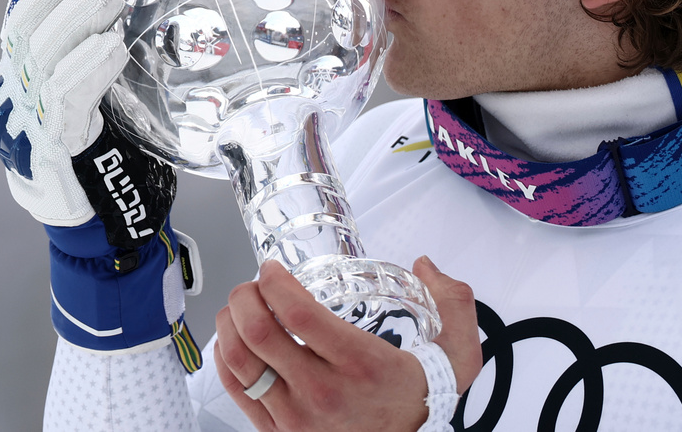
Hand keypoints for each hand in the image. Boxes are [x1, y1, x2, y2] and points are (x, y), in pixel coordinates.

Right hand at [0, 0, 201, 367]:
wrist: (111, 234)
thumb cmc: (118, 160)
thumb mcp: (115, 97)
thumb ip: (115, 56)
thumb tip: (151, 0)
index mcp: (27, 80)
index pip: (26, 16)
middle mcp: (16, 99)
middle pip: (24, 29)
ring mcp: (27, 127)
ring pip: (40, 60)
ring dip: (76, 20)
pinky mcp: (52, 154)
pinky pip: (66, 103)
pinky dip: (87, 69)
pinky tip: (111, 46)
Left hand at [214, 256, 481, 431]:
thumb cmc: (415, 399)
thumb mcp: (456, 352)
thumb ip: (455, 303)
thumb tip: (427, 265)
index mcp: (359, 364)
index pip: (299, 314)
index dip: (275, 282)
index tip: (272, 268)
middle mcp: (322, 392)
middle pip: (259, 333)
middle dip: (244, 296)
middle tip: (251, 284)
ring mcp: (295, 417)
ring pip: (240, 362)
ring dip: (229, 324)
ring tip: (239, 307)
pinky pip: (236, 391)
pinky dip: (225, 358)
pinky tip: (234, 341)